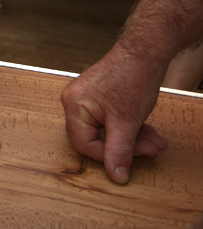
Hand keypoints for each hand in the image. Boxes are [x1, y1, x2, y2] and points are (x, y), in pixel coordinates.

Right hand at [60, 43, 168, 182]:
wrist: (145, 52)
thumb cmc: (132, 78)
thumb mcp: (127, 122)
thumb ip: (119, 151)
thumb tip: (116, 176)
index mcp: (74, 106)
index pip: (83, 144)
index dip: (108, 156)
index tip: (130, 160)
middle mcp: (76, 102)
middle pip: (96, 138)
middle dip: (126, 146)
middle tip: (149, 149)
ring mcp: (88, 99)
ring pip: (107, 131)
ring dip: (132, 139)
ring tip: (153, 140)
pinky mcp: (100, 98)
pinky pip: (110, 121)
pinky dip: (129, 128)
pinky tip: (146, 130)